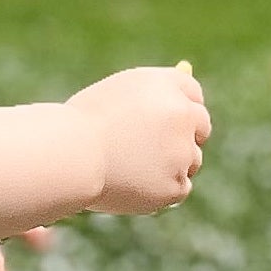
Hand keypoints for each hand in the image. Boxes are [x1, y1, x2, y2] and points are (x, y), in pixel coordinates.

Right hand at [66, 61, 209, 214]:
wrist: (68, 157)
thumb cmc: (78, 126)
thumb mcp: (113, 98)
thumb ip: (148, 98)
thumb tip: (180, 79)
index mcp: (164, 83)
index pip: (192, 92)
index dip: (181, 107)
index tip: (173, 120)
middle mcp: (181, 113)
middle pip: (201, 124)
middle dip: (186, 136)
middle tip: (161, 149)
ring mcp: (182, 150)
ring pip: (191, 160)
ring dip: (172, 165)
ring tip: (129, 169)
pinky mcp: (176, 183)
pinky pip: (179, 188)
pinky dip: (161, 191)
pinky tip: (131, 186)